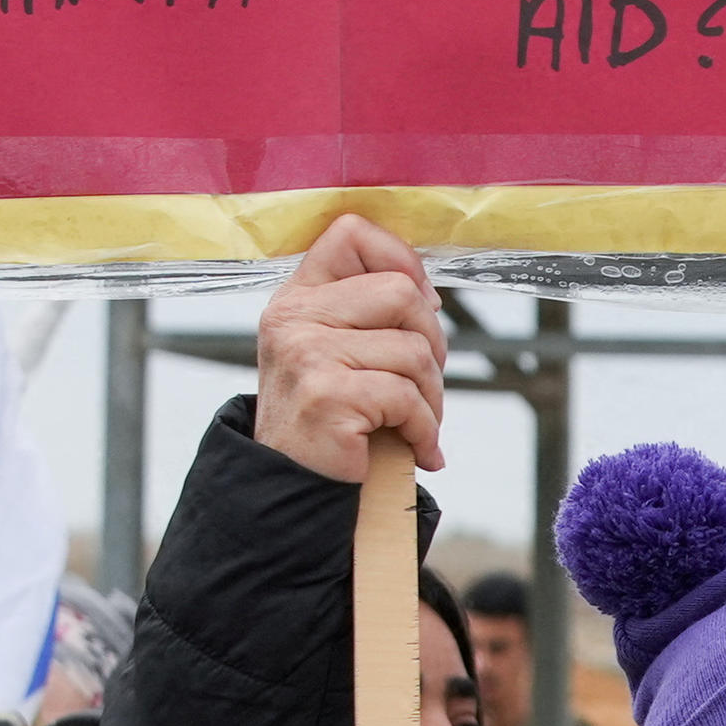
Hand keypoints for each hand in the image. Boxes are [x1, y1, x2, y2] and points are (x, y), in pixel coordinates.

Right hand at [252, 215, 448, 481]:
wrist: (293, 491)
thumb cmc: (331, 422)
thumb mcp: (336, 353)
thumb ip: (367, 313)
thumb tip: (428, 295)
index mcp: (297, 298)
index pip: (351, 233)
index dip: (401, 260)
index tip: (420, 304)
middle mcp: (293, 318)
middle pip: (401, 292)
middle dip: (432, 343)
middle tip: (423, 385)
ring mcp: (306, 355)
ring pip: (413, 350)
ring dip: (432, 398)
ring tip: (416, 425)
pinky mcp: (326, 396)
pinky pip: (406, 398)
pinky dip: (425, 431)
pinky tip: (418, 451)